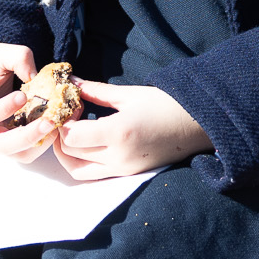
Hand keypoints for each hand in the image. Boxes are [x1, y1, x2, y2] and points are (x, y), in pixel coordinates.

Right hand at [0, 43, 60, 163]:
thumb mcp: (1, 54)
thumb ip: (18, 58)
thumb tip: (34, 76)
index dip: (2, 109)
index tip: (23, 95)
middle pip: (1, 145)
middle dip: (27, 136)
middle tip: (49, 122)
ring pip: (18, 154)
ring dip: (39, 142)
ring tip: (55, 125)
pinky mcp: (13, 147)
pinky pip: (28, 153)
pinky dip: (43, 144)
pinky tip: (54, 127)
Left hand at [48, 80, 211, 180]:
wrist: (197, 125)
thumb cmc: (166, 104)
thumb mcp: (129, 94)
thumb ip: (96, 91)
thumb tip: (71, 84)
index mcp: (119, 132)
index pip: (72, 137)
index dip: (62, 122)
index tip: (70, 107)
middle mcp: (119, 156)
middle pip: (71, 153)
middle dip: (61, 134)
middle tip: (70, 117)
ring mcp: (123, 169)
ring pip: (78, 171)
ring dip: (67, 154)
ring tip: (74, 133)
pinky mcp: (127, 175)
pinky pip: (94, 175)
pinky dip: (82, 162)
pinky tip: (88, 143)